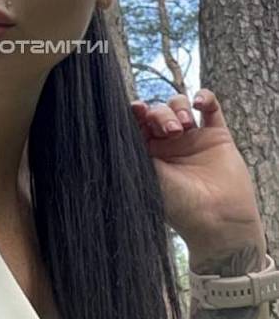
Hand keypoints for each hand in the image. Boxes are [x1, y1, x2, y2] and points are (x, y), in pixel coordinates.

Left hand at [130, 90, 265, 258]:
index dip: (135, 112)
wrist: (217, 221)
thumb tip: (102, 131)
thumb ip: (130, 151)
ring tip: (184, 126)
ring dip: (178, 107)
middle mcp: (168, 143)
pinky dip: (204, 97)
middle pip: (158, 111)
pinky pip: (210, 106)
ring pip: (180, 104)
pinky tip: (199, 103)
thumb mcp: (146, 177)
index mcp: (149, 153)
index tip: (136, 109)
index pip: (137, 123)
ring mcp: (193, 138)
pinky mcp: (216, 136)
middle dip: (161, 115)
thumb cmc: (178, 206)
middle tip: (171, 131)